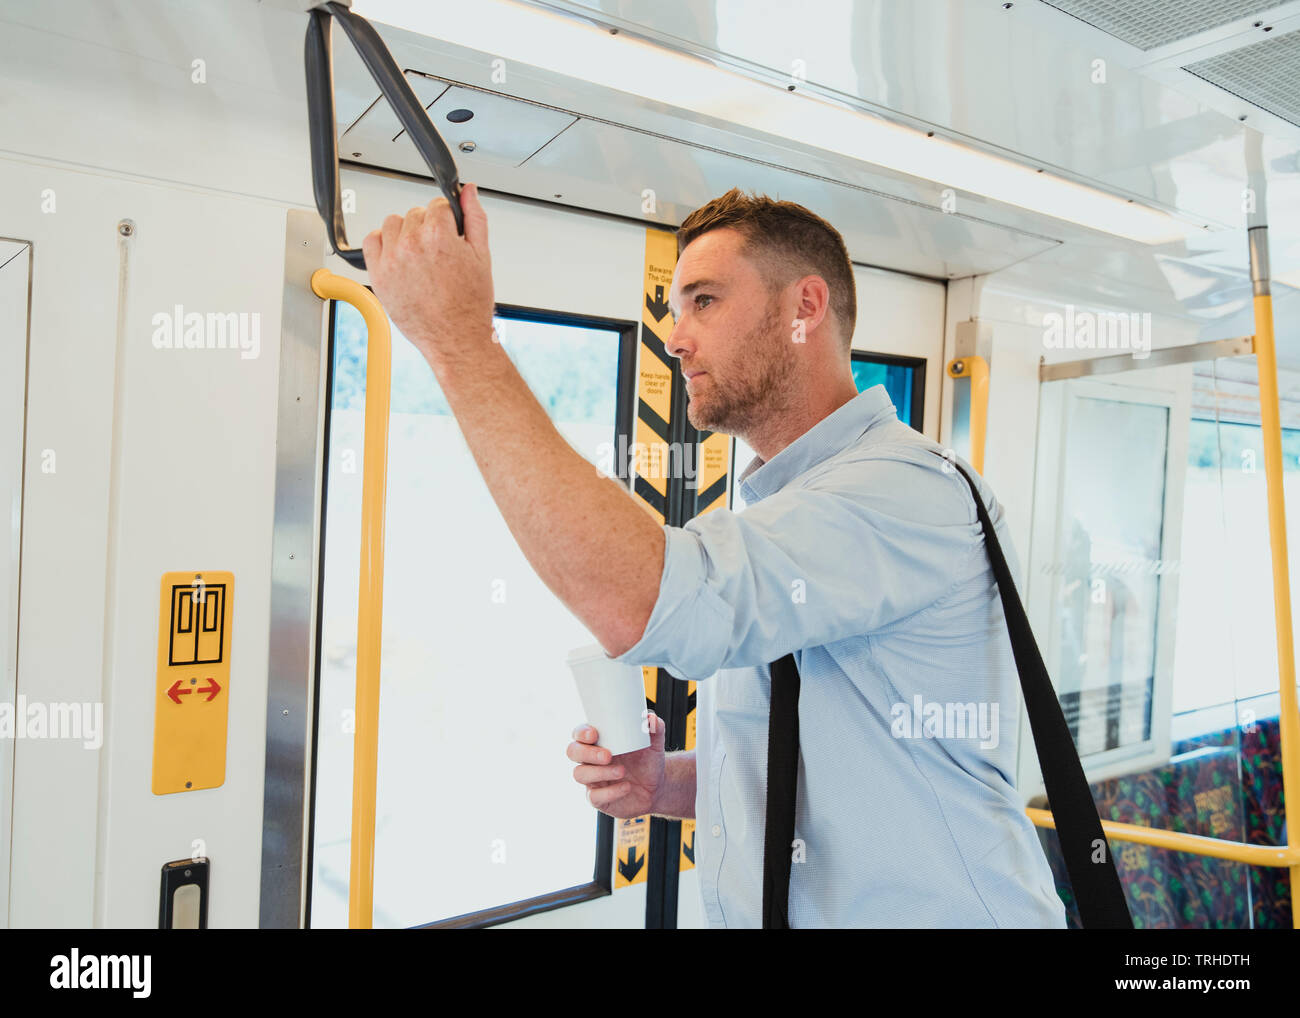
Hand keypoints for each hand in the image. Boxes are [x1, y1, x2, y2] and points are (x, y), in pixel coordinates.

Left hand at [361, 182, 494, 364]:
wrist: (456, 338)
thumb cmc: (470, 305)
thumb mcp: (482, 256)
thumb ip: (474, 218)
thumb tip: (468, 191)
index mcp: (438, 235)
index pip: (437, 205)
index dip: (447, 219)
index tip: (449, 233)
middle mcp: (411, 244)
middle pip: (415, 213)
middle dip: (428, 227)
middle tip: (438, 252)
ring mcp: (392, 260)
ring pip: (392, 224)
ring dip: (405, 233)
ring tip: (420, 256)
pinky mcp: (379, 275)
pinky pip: (371, 242)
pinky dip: (382, 243)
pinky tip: (398, 256)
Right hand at [567, 711, 665, 818]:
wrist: (656, 788)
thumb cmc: (648, 762)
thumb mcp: (655, 745)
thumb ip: (656, 729)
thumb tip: (651, 718)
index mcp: (599, 741)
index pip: (579, 733)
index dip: (581, 732)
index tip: (594, 734)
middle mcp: (591, 759)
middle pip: (572, 751)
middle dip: (587, 753)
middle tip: (608, 755)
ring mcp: (592, 779)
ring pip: (579, 774)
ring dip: (600, 772)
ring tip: (622, 772)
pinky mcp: (598, 798)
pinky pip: (594, 796)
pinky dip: (610, 792)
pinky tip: (626, 787)